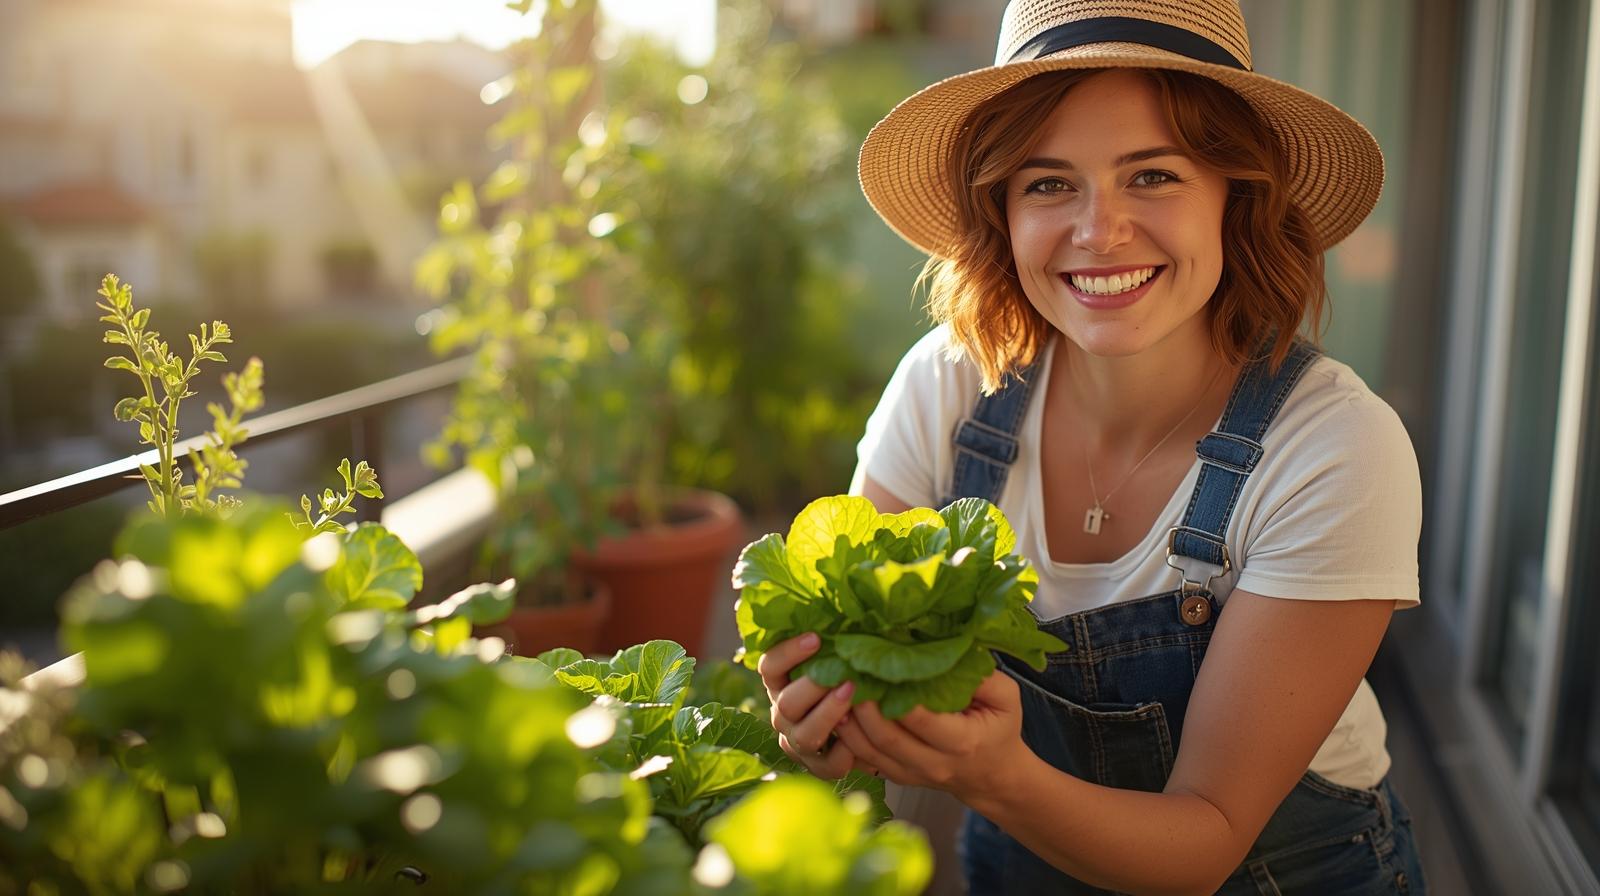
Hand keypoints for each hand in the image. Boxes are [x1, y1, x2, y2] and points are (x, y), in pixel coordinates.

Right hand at [757, 633, 876, 779]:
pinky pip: (825, 766)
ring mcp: (797, 742)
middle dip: (814, 687)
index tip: (817, 638)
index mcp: (782, 684)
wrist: (866, 730)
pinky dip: (843, 755)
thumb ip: (839, 646)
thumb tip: (857, 612)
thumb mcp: (839, 662)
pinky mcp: (816, 767)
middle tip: (843, 675)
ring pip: (804, 735)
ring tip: (854, 698)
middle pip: (786, 703)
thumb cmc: (850, 682)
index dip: (788, 652)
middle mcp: (783, 713)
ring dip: (829, 716)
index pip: (769, 667)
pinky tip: (861, 743)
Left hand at [834, 669, 1029, 799]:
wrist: (993, 776)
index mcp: (961, 742)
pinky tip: (839, 709)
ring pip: (868, 751)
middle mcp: (933, 763)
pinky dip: (847, 735)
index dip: (893, 695)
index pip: (920, 719)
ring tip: (837, 687)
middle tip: (846, 672)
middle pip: (886, 736)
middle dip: (862, 705)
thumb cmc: (999, 730)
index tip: (875, 665)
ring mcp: (911, 773)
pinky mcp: (895, 776)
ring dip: (848, 720)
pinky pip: (863, 759)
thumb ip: (983, 677)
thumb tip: (950, 654)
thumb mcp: (1006, 699)